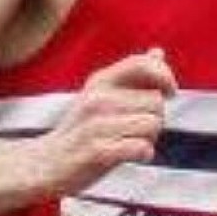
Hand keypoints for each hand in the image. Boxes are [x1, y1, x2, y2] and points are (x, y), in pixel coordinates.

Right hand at [32, 48, 176, 197]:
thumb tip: (158, 52)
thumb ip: (132, 76)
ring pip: (153, 125)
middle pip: (156, 101)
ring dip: (150, 138)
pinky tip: (132, 156)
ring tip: (131, 142)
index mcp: (100, 80)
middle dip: (157, 118)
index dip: (164, 75)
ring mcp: (96, 124)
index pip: (141, 63)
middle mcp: (98, 98)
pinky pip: (142, 147)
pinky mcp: (97, 151)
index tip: (170, 92)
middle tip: (138, 130)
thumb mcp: (101, 95)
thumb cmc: (81, 129)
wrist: (46, 163)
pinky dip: (143, 154)